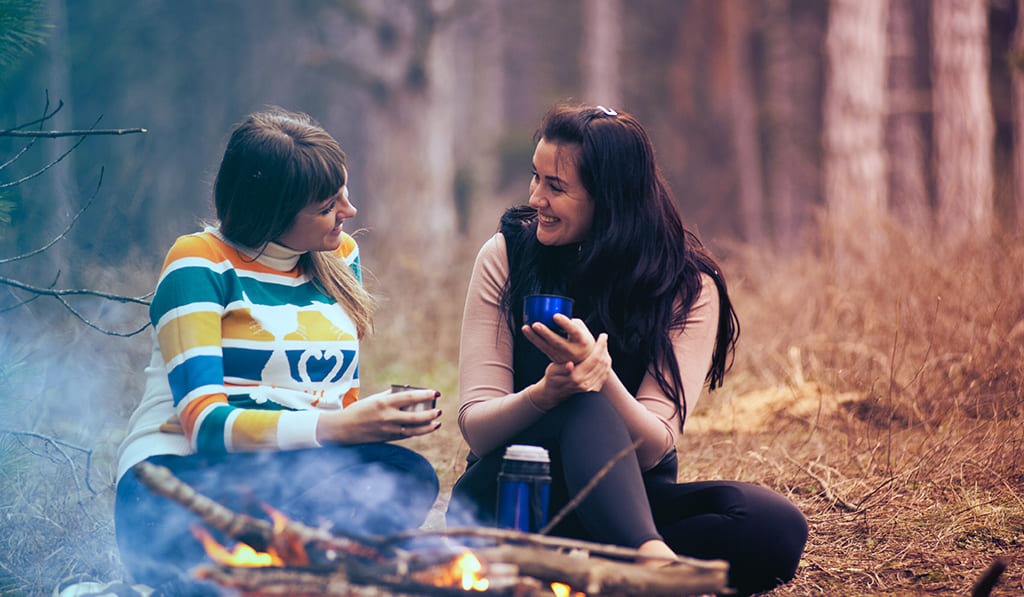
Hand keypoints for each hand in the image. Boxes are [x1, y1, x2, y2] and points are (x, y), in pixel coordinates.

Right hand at [316, 389, 441, 443]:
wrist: (344, 429)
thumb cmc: (360, 410)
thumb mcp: (375, 399)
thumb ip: (391, 395)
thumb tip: (409, 391)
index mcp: (384, 402)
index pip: (409, 397)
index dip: (425, 394)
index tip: (436, 392)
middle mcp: (387, 416)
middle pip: (415, 416)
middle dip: (430, 413)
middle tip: (439, 410)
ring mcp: (388, 429)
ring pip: (413, 430)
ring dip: (428, 427)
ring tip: (438, 422)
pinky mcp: (388, 438)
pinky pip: (406, 435)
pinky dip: (418, 432)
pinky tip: (426, 428)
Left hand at [522, 313, 594, 362]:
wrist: (584, 360)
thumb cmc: (582, 339)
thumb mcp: (583, 330)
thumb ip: (572, 322)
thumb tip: (558, 313)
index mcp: (582, 341)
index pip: (573, 331)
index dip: (565, 323)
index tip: (555, 316)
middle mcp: (572, 350)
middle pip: (557, 342)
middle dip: (545, 333)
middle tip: (535, 324)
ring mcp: (562, 356)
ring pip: (546, 346)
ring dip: (534, 337)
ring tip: (525, 327)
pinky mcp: (554, 358)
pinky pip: (542, 348)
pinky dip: (533, 339)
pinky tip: (527, 331)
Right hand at [529, 333, 611, 409]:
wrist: (554, 393)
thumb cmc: (552, 378)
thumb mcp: (553, 370)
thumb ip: (561, 368)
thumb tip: (569, 365)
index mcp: (575, 377)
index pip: (594, 359)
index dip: (600, 346)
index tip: (603, 335)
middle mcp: (585, 384)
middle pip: (601, 362)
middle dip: (604, 348)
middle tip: (604, 337)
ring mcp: (590, 388)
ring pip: (605, 368)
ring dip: (606, 355)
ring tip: (603, 345)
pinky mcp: (594, 390)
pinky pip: (605, 375)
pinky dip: (606, 364)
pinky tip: (604, 356)